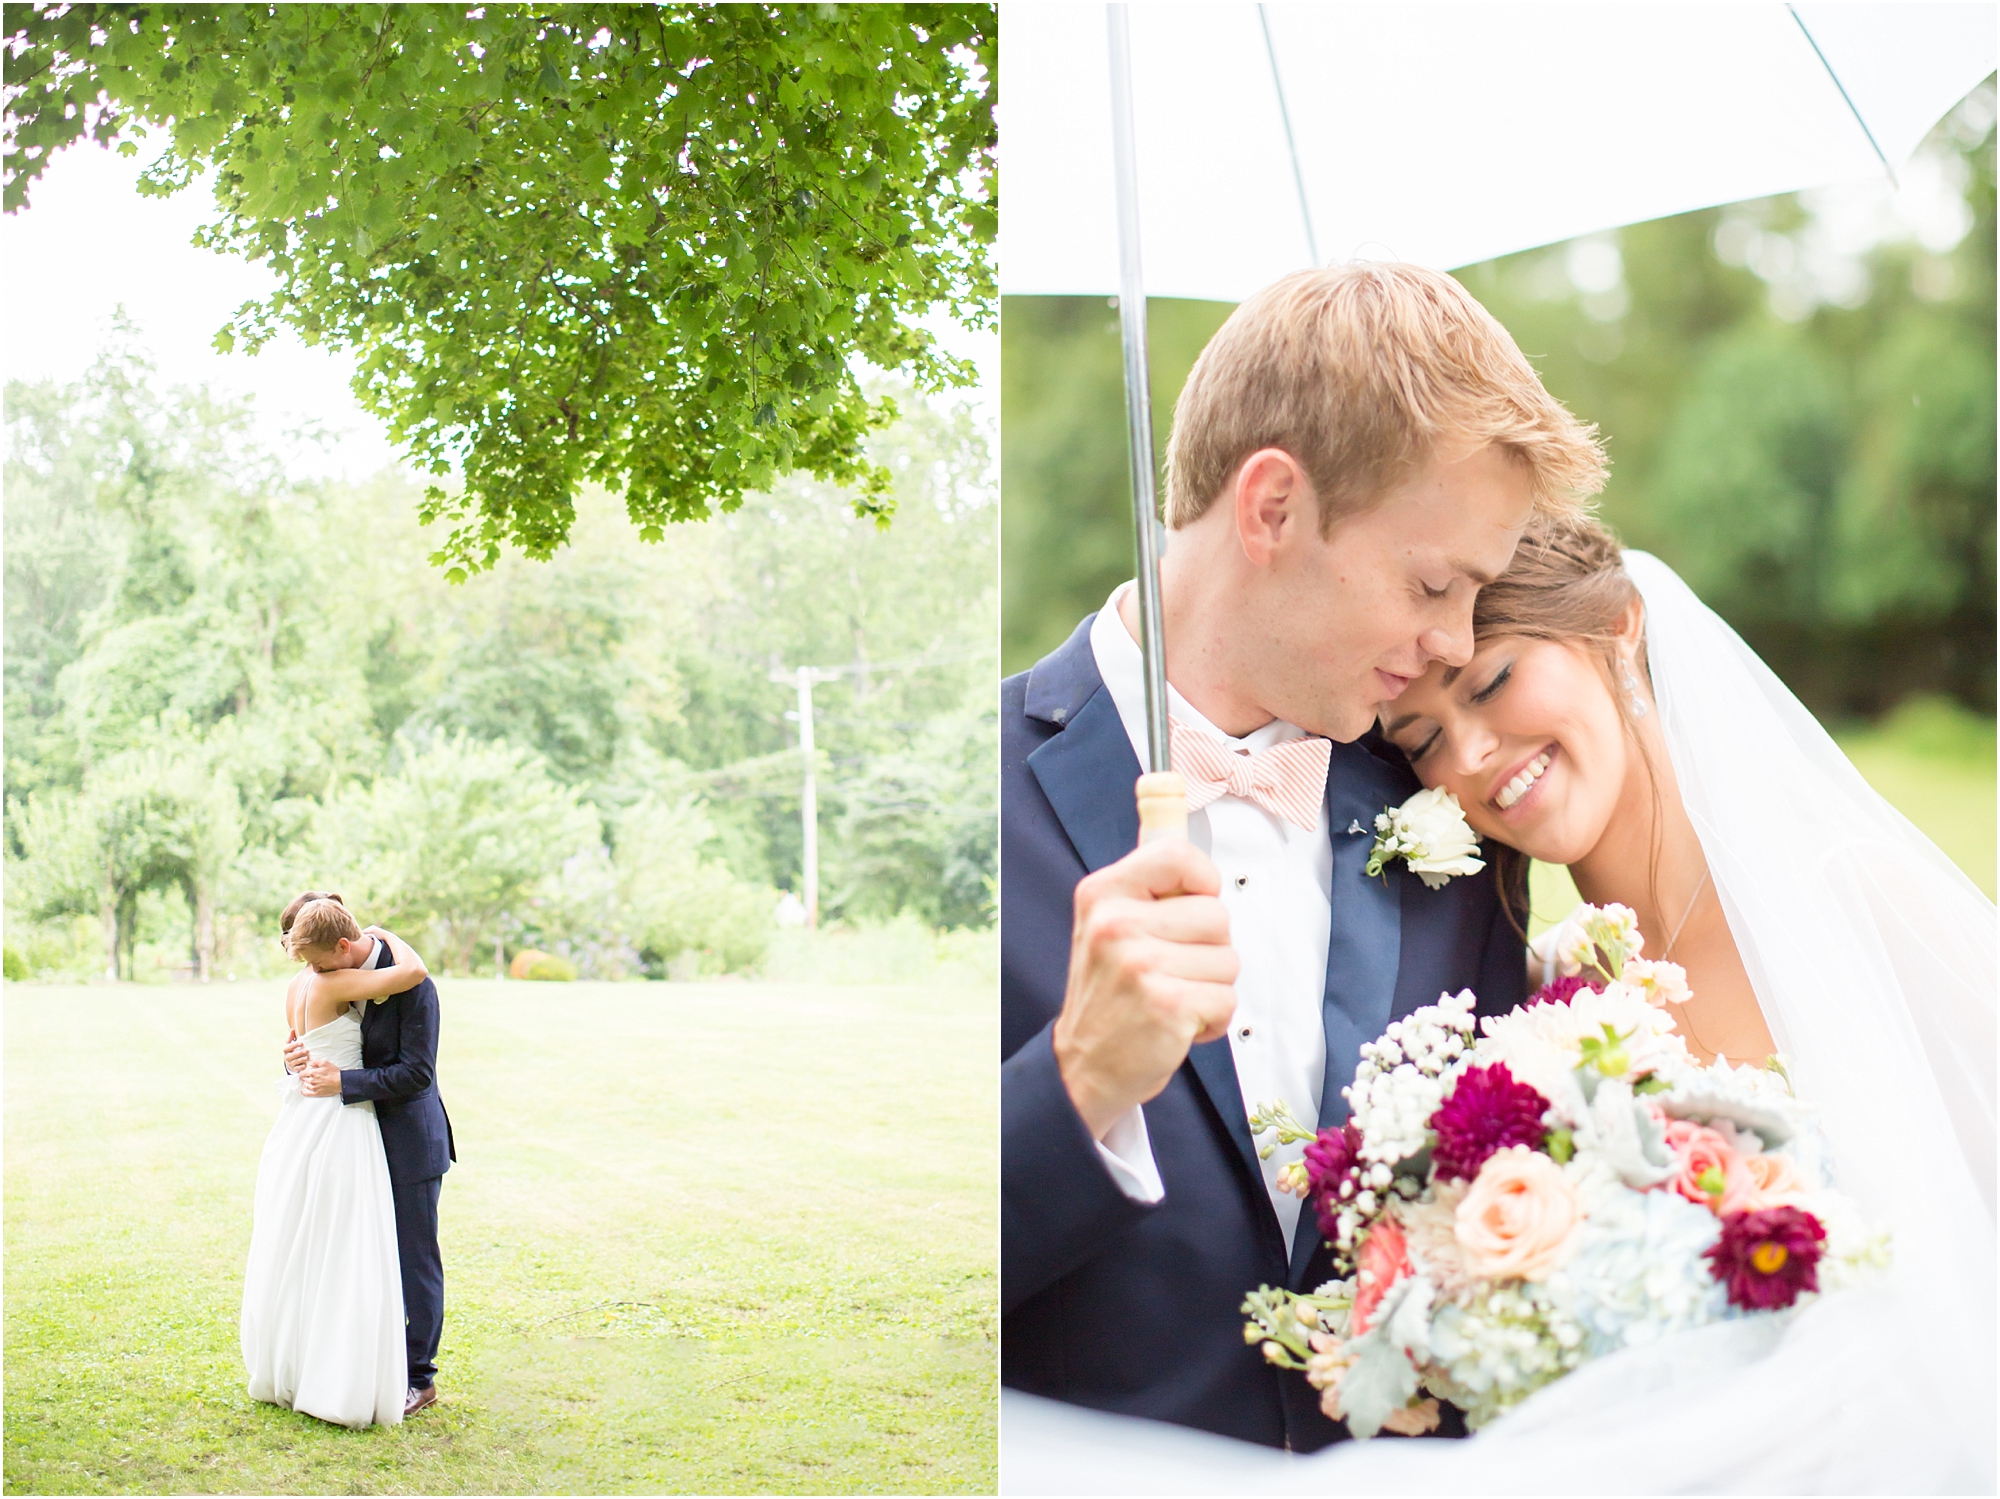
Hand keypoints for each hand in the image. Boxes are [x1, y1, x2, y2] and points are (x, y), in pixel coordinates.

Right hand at [282, 1030, 309, 1073]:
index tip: (302, 1043)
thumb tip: (292, 1029)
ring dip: (301, 1059)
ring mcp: (290, 1063)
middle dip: (300, 1053)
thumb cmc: (292, 1050)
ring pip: (295, 1062)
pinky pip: (297, 1068)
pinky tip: (305, 1065)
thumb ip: (291, 1037)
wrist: (291, 1062)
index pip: (289, 1047)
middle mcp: (287, 1057)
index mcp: (286, 1050)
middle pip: (292, 1055)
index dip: (295, 1045)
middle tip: (307, 1051)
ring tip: (307, 1057)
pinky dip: (300, 1067)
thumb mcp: (291, 1044)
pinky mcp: (293, 1069)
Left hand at [299, 1058, 343, 1098]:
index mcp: (313, 1073)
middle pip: (303, 1079)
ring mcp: (314, 1088)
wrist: (340, 1082)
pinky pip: (307, 1093)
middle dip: (304, 1077)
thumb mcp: (325, 1063)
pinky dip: (304, 1092)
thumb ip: (316, 1062)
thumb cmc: (334, 1072)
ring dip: (305, 1083)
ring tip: (307, 1082)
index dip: (302, 1072)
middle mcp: (312, 1081)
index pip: (302, 1073)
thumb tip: (311, 1064)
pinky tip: (303, 1091)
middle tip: (306, 1076)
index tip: (304, 1072)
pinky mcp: (317, 1093)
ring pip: (305, 1085)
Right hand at [1052, 836, 1237, 1140]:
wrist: (1083, 1065)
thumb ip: (1148, 854)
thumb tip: (1163, 777)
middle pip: (1217, 915)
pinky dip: (1211, 1020)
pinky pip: (1227, 1000)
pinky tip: (1176, 1024)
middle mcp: (1115, 923)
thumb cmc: (1110, 987)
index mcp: (1104, 891)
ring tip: (1170, 997)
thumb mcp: (1112, 912)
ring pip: (1228, 960)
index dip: (1200, 884)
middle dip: (1207, 949)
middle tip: (1167, 970)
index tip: (1184, 908)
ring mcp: (1138, 964)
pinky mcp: (1164, 1005)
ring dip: (1210, 987)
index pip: (1179, 856)